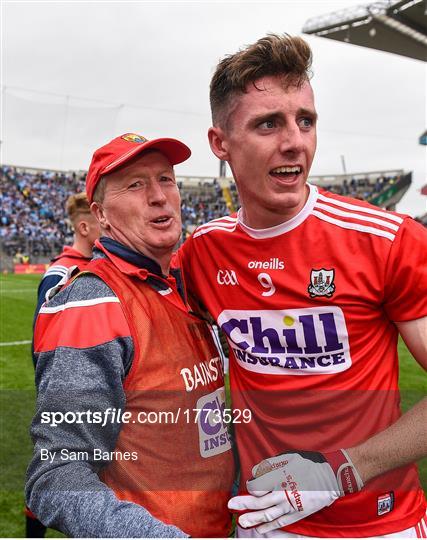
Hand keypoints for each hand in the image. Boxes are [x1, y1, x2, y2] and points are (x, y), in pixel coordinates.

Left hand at [228, 449, 362, 533]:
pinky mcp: (297, 514)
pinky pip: (281, 522)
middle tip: (230, 506)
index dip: (251, 485)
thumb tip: (255, 473)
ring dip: (254, 519)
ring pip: (268, 515)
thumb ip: (269, 465)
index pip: (258, 486)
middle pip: (259, 502)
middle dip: (244, 504)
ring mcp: (290, 506)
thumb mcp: (287, 458)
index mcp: (280, 479)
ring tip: (242, 522)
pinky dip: (270, 527)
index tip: (250, 484)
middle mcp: (283, 494)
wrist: (330, 476)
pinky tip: (260, 530)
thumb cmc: (307, 464)